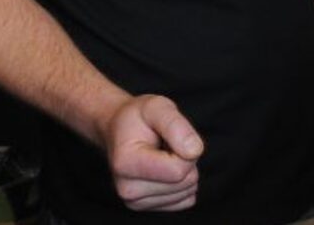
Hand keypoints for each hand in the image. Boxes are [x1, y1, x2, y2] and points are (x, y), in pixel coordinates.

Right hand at [100, 94, 204, 211]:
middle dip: (185, 159)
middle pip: (185, 182)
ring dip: (183, 169)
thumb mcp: (157, 107)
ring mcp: (136, 202)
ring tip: (162, 154)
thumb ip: (176, 125)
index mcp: (126, 164)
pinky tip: (163, 169)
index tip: (169, 136)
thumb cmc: (138, 117)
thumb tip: (194, 151)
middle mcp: (128, 189)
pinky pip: (185, 199)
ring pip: (187, 191)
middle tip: (165, 144)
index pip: (178, 170)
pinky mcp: (147, 206)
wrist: (118, 130)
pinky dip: (181, 183)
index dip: (186, 149)